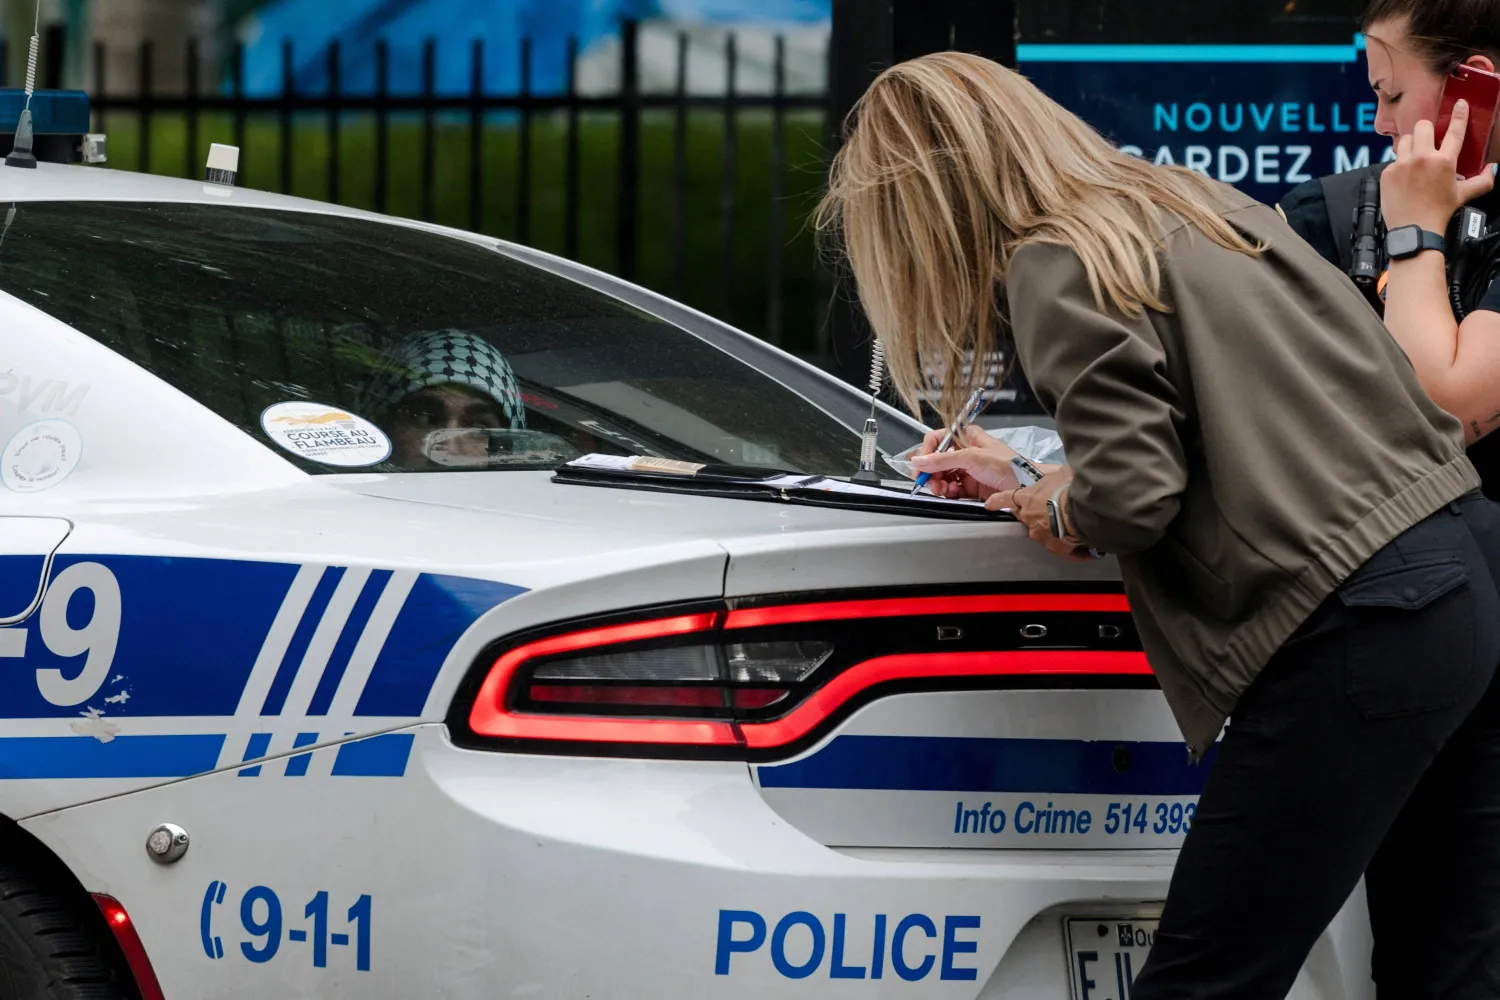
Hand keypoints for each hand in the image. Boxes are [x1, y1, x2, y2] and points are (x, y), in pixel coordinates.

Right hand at [909, 424, 1019, 499]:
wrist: (1025, 486)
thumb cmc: (1004, 465)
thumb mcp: (971, 457)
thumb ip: (942, 459)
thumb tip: (917, 460)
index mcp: (966, 436)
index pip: (937, 440)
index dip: (926, 452)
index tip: (920, 465)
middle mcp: (965, 451)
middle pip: (937, 460)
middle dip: (931, 472)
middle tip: (928, 483)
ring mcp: (968, 469)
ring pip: (943, 476)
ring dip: (938, 484)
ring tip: (941, 490)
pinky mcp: (971, 486)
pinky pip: (952, 488)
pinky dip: (948, 492)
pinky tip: (951, 493)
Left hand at [986, 466, 1093, 560]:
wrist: (1079, 509)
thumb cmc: (1068, 488)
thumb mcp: (1060, 474)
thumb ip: (1057, 477)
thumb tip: (1064, 474)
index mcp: (1027, 498)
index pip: (1006, 498)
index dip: (997, 501)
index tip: (989, 505)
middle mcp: (1028, 517)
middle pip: (1023, 516)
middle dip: (1031, 514)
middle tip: (1045, 510)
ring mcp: (1039, 533)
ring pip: (1039, 531)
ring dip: (1049, 528)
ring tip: (1065, 525)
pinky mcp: (1053, 546)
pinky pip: (1056, 545)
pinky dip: (1064, 543)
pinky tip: (1075, 541)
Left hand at [1382, 99, 1496, 233]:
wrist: (1414, 230)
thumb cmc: (1439, 212)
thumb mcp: (1463, 195)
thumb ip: (1482, 180)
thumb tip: (1493, 169)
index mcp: (1444, 161)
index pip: (1454, 131)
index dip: (1458, 115)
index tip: (1460, 104)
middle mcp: (1422, 158)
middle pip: (1422, 126)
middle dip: (1426, 131)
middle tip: (1428, 142)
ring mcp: (1402, 165)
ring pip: (1404, 140)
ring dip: (1410, 145)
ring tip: (1414, 159)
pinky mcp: (1387, 173)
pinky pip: (1393, 160)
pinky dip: (1399, 165)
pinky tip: (1404, 177)